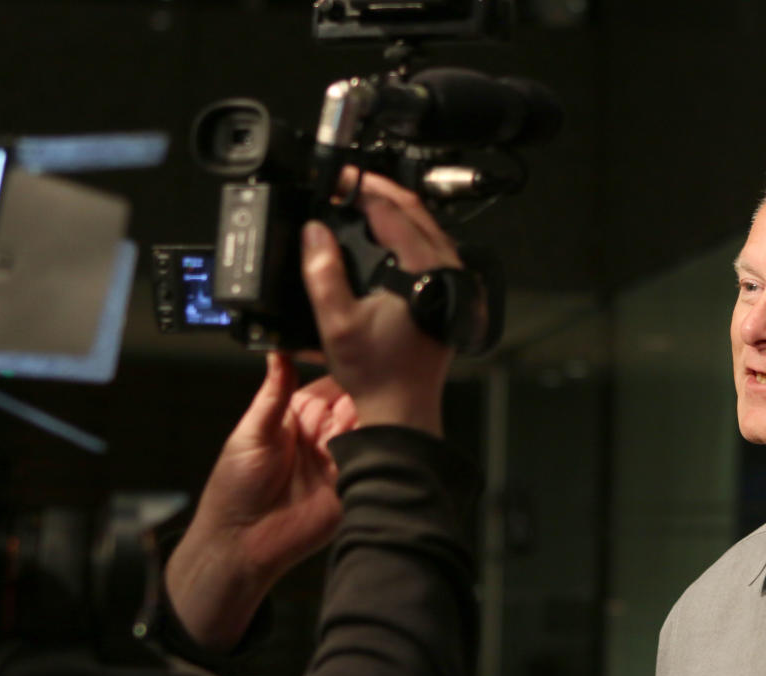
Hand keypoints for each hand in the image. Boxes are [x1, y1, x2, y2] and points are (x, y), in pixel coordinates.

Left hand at [164, 353, 357, 651]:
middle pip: (357, 404)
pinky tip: (385, 435)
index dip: (346, 372)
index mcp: (297, 419)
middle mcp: (322, 437)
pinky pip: (373, 463)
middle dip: (369, 391)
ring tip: (385, 403)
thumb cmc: (234, 489)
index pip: (332, 386)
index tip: (361, 355)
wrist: (240, 542)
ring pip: (370, 430)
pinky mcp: (352, 487)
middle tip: (381, 378)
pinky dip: (381, 449)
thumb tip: (278, 351)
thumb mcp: (251, 432)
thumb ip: (273, 393)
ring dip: (378, 418)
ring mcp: (340, 462)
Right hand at [302, 171, 458, 435]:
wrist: (403, 406)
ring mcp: (451, 279)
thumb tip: (314, 231)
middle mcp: (445, 269)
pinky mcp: (448, 290)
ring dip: (393, 209)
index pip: (392, 210)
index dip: (359, 188)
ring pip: (425, 225)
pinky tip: (382, 234)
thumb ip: (322, 272)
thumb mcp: (338, 323)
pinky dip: (404, 231)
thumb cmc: (378, 373)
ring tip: (360, 200)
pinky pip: (429, 245)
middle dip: (378, 189)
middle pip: (415, 209)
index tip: (335, 180)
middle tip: (346, 180)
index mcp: (424, 269)